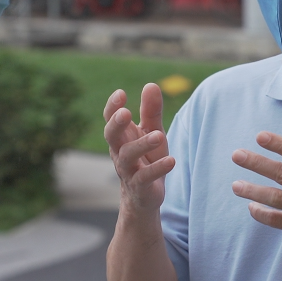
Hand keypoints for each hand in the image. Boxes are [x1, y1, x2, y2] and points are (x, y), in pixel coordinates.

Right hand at [104, 83, 174, 213]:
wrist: (144, 195)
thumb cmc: (147, 158)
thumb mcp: (152, 132)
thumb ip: (151, 111)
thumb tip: (151, 85)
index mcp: (122, 136)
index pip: (110, 118)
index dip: (112, 107)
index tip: (121, 94)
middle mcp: (120, 151)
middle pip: (111, 135)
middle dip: (116, 124)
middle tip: (125, 113)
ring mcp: (128, 170)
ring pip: (128, 155)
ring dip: (142, 144)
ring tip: (159, 135)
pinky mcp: (140, 186)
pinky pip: (146, 177)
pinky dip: (158, 169)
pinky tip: (171, 161)